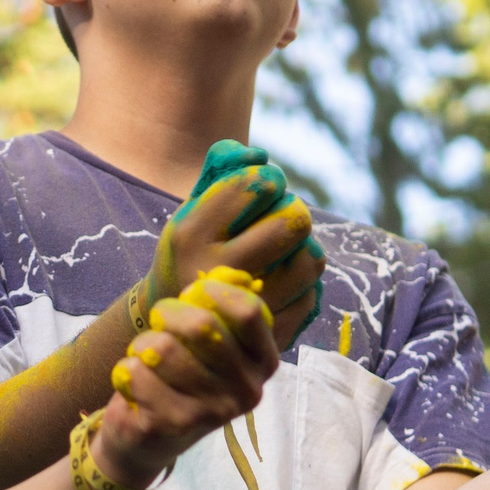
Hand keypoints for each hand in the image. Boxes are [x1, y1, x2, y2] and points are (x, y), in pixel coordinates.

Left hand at [98, 267, 276, 487]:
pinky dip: (127, 369)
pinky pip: (137, 372)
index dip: (214, 291)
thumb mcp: (208, 344)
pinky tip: (135, 385)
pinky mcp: (174, 425)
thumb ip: (218, 310)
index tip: (193, 291)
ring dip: (142, 345)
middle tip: (158, 322)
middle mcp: (247, 391)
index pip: (249, 312)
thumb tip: (223, 273)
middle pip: (203, 326)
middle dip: (167, 314)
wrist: (148, 438)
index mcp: (263, 364)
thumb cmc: (180, 376)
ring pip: (163, 348)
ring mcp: (212, 412)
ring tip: (145, 359)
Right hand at [146, 140, 324, 350]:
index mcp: (191, 233)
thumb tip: (258, 155)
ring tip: (283, 250)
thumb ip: (219, 173)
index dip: (269, 178)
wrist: (177, 328)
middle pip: (294, 218)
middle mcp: (216, 270)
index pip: (256, 184)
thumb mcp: (191, 213)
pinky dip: (303, 282)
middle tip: (277, 218)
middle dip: (291, 210)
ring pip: (311, 257)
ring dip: (303, 247)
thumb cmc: (192, 255)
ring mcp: (245, 307)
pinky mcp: (269, 335)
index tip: (262, 189)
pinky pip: (312, 292)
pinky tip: (282, 281)